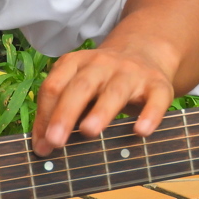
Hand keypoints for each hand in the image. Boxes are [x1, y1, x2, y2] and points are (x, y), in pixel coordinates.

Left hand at [31, 44, 174, 155]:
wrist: (145, 53)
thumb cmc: (102, 81)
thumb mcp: (79, 87)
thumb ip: (60, 110)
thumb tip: (42, 146)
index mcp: (76, 63)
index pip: (54, 86)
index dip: (45, 115)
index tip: (41, 145)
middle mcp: (102, 64)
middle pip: (80, 87)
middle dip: (65, 114)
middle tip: (55, 141)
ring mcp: (131, 73)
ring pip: (115, 92)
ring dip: (100, 112)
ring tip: (88, 132)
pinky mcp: (157, 85)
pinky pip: (155, 99)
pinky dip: (149, 115)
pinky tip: (140, 132)